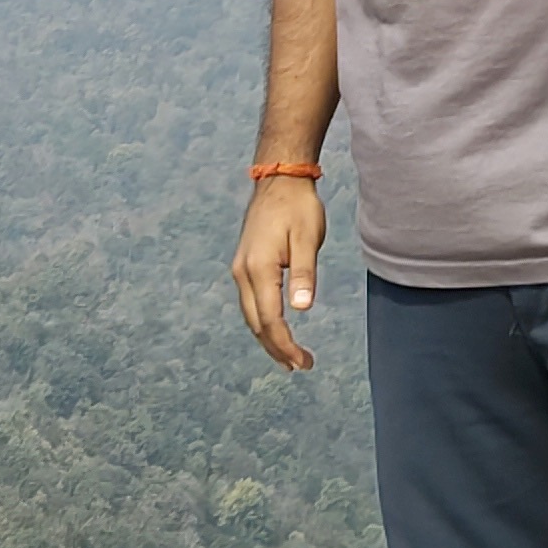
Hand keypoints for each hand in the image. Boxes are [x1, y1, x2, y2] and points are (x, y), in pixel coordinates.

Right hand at [232, 176, 326, 371]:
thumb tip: (301, 309)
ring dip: (268, 339)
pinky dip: (263, 323)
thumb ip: (304, 273)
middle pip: (256, 324)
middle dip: (277, 349)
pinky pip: (250, 304)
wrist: (280, 180)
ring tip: (289, 359)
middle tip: (301, 367)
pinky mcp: (244, 266)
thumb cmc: (298, 207)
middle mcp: (243, 273)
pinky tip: (275, 331)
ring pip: (251, 316)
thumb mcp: (307, 238)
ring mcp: (240, 269)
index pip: (270, 319)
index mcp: (258, 268)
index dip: (286, 345)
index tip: (304, 362)